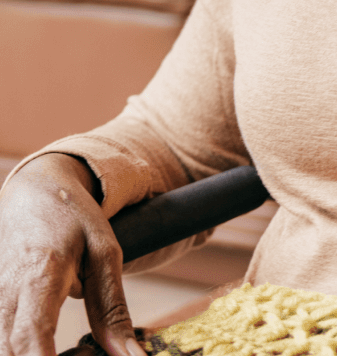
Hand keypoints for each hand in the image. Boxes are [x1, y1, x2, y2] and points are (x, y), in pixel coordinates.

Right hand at [0, 154, 139, 355]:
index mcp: (40, 276)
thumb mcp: (105, 253)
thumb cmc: (74, 219)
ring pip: (3, 351)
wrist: (34, 191)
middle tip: (87, 355)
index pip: (31, 336)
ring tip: (75, 350)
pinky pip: (2, 341)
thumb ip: (112, 308)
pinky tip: (51, 347)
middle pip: (10, 353)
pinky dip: (26, 350)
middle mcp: (5, 294)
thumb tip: (129, 355)